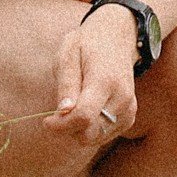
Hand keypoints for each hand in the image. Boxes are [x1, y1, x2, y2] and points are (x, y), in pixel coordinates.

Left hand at [46, 4, 139, 144]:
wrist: (116, 38)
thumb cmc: (87, 44)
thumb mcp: (68, 55)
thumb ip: (66, 84)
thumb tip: (62, 112)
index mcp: (105, 80)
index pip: (83, 117)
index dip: (61, 125)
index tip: (46, 121)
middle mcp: (122, 98)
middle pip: (89, 133)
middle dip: (69, 128)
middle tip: (60, 112)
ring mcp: (129, 108)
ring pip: (96, 138)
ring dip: (79, 130)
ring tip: (75, 106)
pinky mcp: (129, 116)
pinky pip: (105, 136)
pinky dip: (92, 130)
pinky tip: (87, 111)